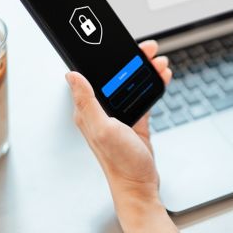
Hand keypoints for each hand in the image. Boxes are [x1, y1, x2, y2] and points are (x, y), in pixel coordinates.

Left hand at [66, 40, 172, 210]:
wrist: (140, 186)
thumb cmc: (120, 163)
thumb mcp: (103, 129)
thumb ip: (87, 101)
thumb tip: (71, 75)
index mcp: (89, 110)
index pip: (97, 75)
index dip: (111, 58)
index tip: (126, 46)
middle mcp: (102, 111)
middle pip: (117, 76)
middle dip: (134, 60)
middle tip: (149, 50)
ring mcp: (119, 116)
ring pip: (132, 84)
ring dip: (146, 71)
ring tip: (159, 63)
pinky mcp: (134, 121)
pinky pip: (143, 96)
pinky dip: (152, 85)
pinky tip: (161, 78)